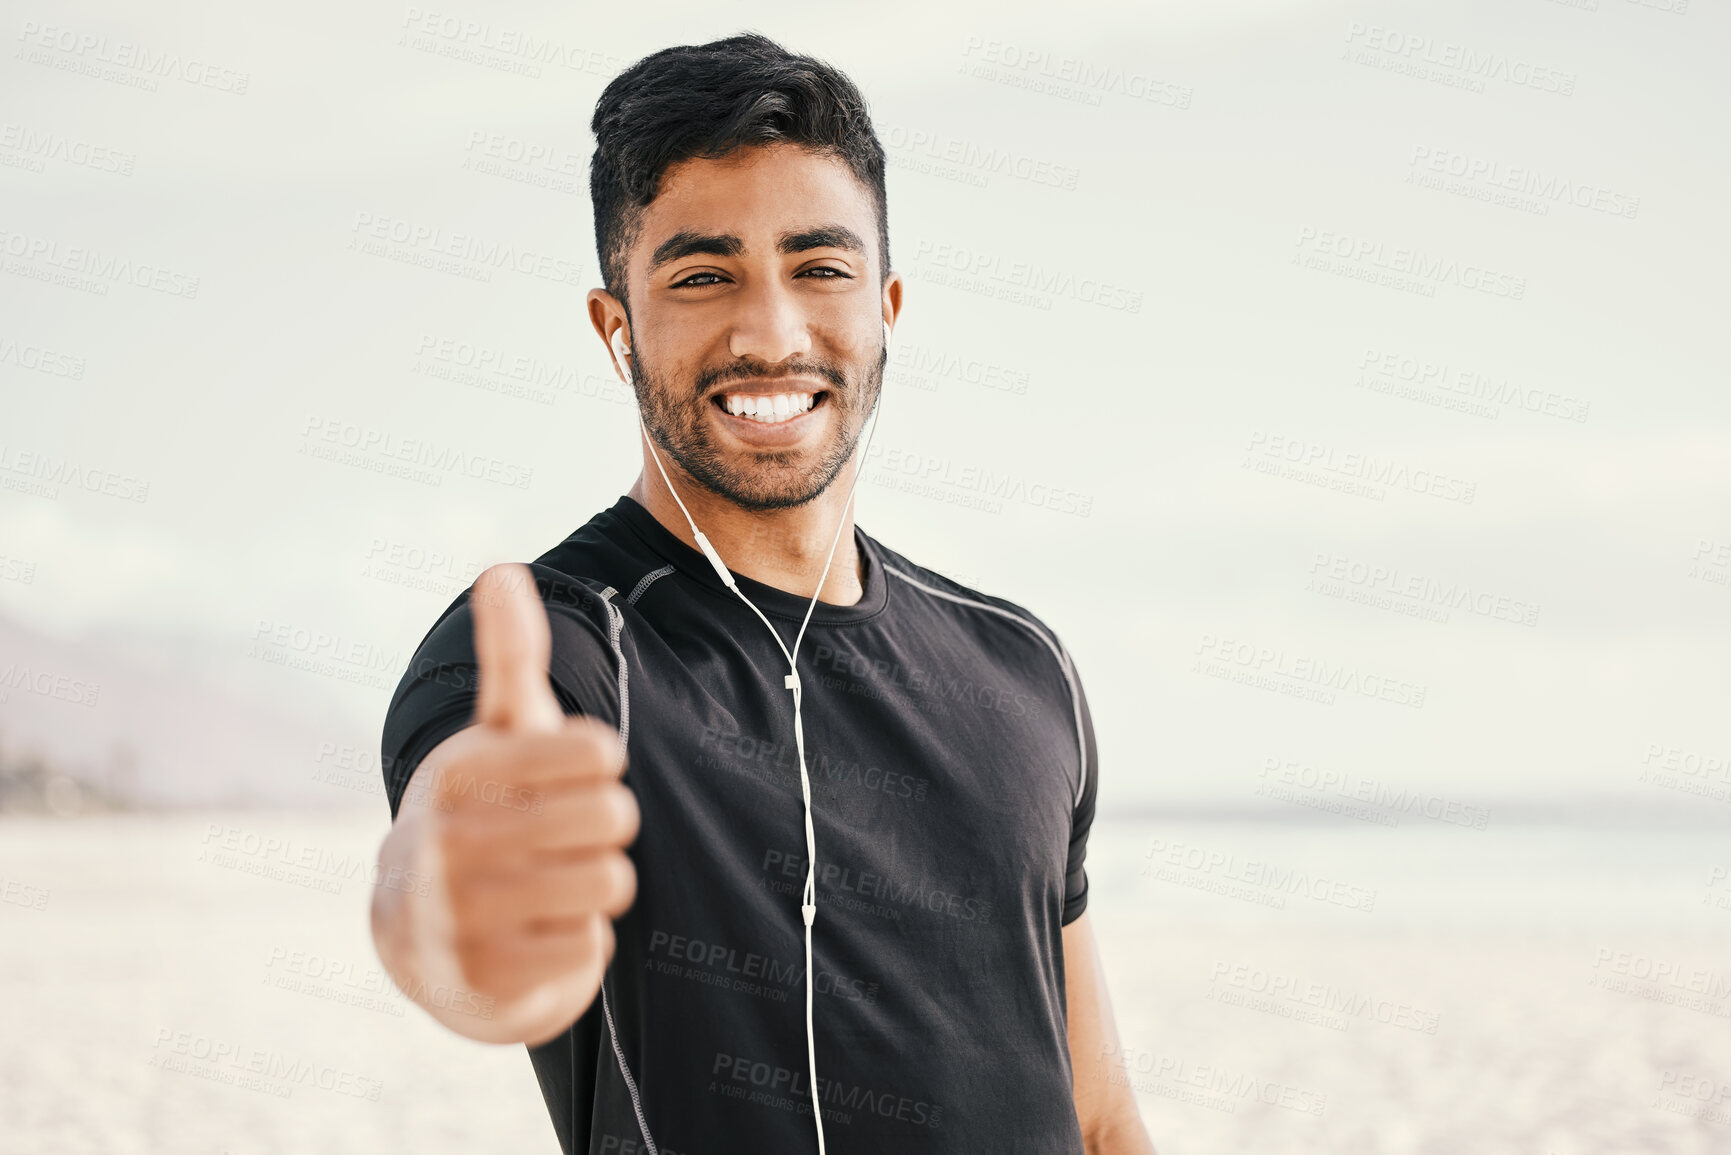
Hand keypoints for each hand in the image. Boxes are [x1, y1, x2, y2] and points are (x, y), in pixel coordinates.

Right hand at [373, 563, 638, 1043]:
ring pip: (611, 883)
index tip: (569, 776)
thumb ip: (508, 656)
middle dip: (607, 826)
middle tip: (566, 835)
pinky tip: (541, 930)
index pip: (598, 753)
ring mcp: (463, 916)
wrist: (424, 936)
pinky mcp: (487, 977)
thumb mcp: (496, 734)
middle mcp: (450, 844)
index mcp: (460, 774)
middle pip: (615, 819)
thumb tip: (500, 569)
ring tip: (555, 880)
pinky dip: (583, 937)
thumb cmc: (485, 811)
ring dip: (599, 883)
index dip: (598, 766)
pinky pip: (593, 945)